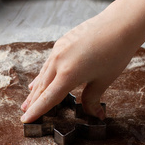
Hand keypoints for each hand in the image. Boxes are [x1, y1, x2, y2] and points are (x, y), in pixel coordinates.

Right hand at [20, 8, 138, 122]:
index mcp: (68, 74)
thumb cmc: (115, 52)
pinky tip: (39, 79)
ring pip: (43, 74)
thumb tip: (95, 115)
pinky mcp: (62, 42)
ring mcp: (59, 50)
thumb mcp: (104, 80)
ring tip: (27, 101)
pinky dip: (43, 75)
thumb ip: (93, 99)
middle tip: (24, 114)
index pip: (48, 98)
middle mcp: (58, 61)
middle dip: (33, 102)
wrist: (120, 24)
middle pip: (42, 87)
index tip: (25, 121)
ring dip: (35, 89)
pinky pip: (48, 63)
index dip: (36, 111)